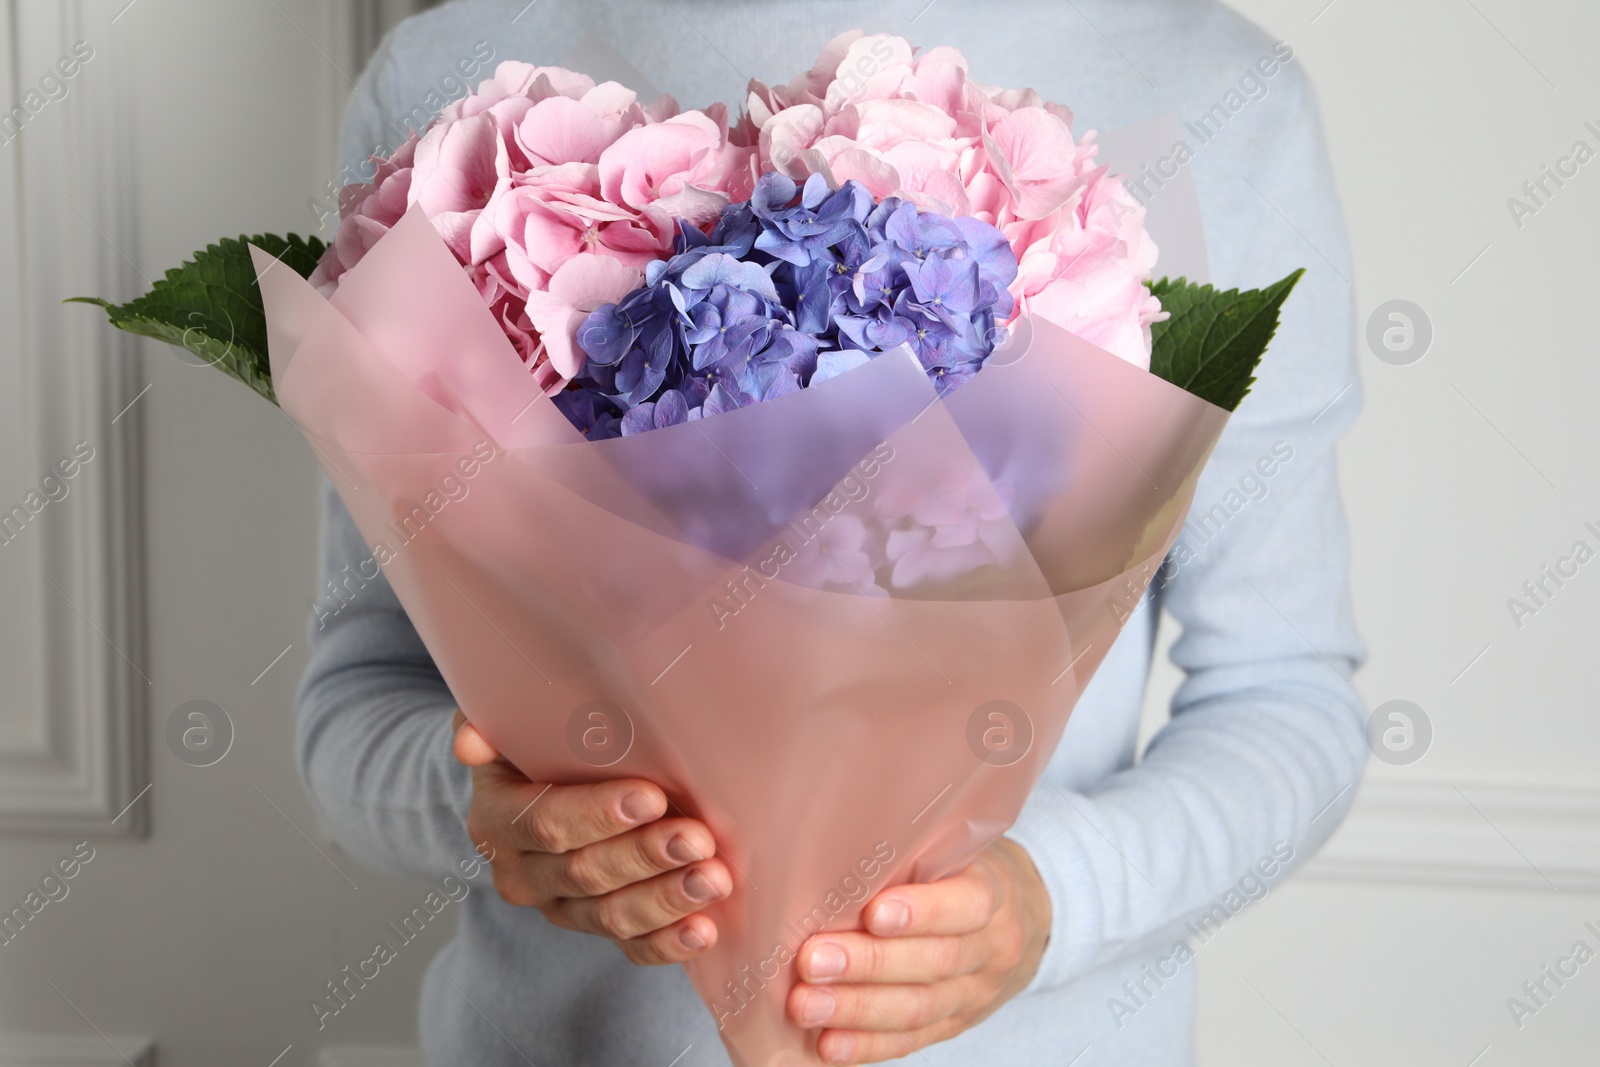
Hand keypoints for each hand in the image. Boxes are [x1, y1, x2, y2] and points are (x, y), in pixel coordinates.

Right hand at [452, 709, 730, 964]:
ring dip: (665, 899)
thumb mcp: (508, 721)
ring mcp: (559, 907)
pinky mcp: (596, 928)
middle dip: (644, 856)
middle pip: (584, 873)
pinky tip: (703, 930)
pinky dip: (667, 942)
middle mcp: (521, 872)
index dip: (596, 815)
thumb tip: (472, 743)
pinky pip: (630, 947)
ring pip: (610, 915)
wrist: (541, 787)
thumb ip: (489, 721)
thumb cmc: (538, 742)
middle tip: (697, 838)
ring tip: (712, 879)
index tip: (651, 797)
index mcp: (498, 818)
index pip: (544, 822)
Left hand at [786, 838, 1050, 1064]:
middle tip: (813, 960)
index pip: (969, 904)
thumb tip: (827, 861)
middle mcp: (991, 948)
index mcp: (994, 892)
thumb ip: (910, 856)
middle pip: (934, 962)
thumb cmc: (963, 873)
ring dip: (857, 1009)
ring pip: (919, 1008)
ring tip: (807, 1004)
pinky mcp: (954, 1025)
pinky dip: (867, 1044)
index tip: (872, 914)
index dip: (923, 912)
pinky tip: (829, 1043)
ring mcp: (974, 994)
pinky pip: (911, 1041)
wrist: (1023, 921)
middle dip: (870, 964)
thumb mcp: (955, 851)